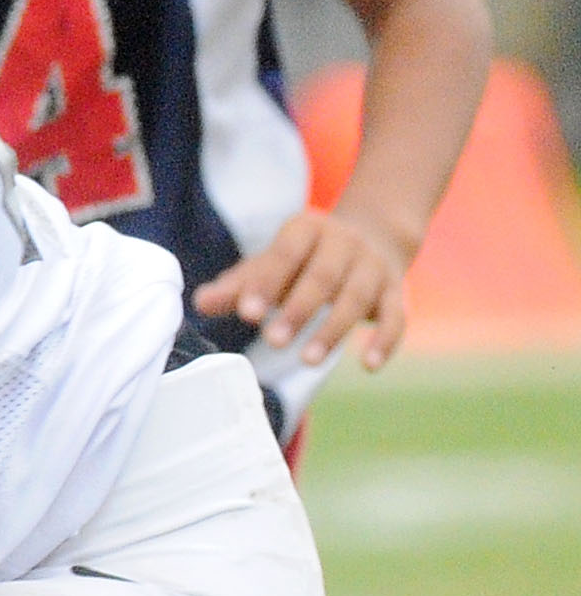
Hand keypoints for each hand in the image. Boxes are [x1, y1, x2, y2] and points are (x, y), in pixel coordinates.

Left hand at [193, 205, 411, 370]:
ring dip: (333, 330)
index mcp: (306, 230)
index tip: (246, 314)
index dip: (266, 283)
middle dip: (298, 310)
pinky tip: (368, 365)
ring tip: (307, 360)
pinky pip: (396, 316)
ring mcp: (374, 267)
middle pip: (322, 277)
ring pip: (357, 298)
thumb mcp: (271, 263)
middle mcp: (344, 243)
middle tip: (273, 342)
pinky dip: (385, 341)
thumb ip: (238, 285)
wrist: (373, 234)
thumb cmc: (305, 258)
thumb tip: (200, 304)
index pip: (285, 255)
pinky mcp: (396, 291)